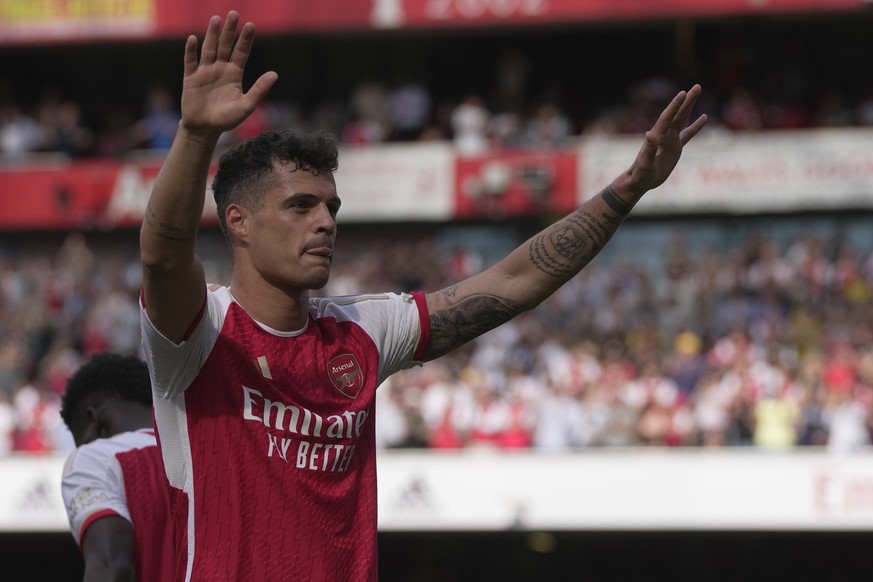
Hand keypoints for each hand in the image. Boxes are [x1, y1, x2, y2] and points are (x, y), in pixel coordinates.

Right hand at [180, 11, 277, 135]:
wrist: (205, 129)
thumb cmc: (227, 119)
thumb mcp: (246, 106)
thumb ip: (259, 90)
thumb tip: (275, 74)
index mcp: (234, 74)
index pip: (241, 52)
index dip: (245, 39)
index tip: (250, 25)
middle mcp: (220, 69)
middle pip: (225, 46)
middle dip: (230, 30)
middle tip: (234, 14)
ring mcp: (205, 72)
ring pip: (209, 49)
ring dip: (212, 35)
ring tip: (217, 20)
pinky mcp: (191, 78)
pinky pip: (190, 62)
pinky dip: (191, 51)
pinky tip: (193, 39)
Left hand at [612, 84, 706, 199]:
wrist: (639, 182)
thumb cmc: (640, 174)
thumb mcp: (645, 164)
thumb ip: (648, 150)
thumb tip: (650, 134)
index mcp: (657, 137)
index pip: (667, 117)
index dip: (675, 106)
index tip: (683, 93)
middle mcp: (664, 135)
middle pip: (677, 114)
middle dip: (686, 101)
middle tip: (697, 87)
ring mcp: (670, 140)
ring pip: (682, 120)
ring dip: (690, 107)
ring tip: (697, 93)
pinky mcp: (675, 148)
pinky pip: (688, 134)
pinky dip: (696, 126)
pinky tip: (704, 118)